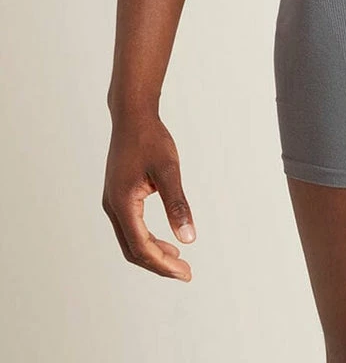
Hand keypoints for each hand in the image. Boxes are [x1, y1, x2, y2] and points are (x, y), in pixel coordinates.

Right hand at [102, 114, 195, 279]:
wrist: (132, 116)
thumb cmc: (150, 138)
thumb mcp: (169, 170)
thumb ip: (177, 204)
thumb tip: (189, 238)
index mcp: (123, 202)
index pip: (141, 246)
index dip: (163, 264)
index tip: (185, 272)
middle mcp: (113, 206)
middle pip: (133, 250)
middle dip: (158, 264)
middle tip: (185, 273)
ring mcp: (113, 202)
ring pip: (130, 240)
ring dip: (153, 253)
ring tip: (178, 260)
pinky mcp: (118, 196)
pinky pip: (130, 227)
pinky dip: (147, 239)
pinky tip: (165, 239)